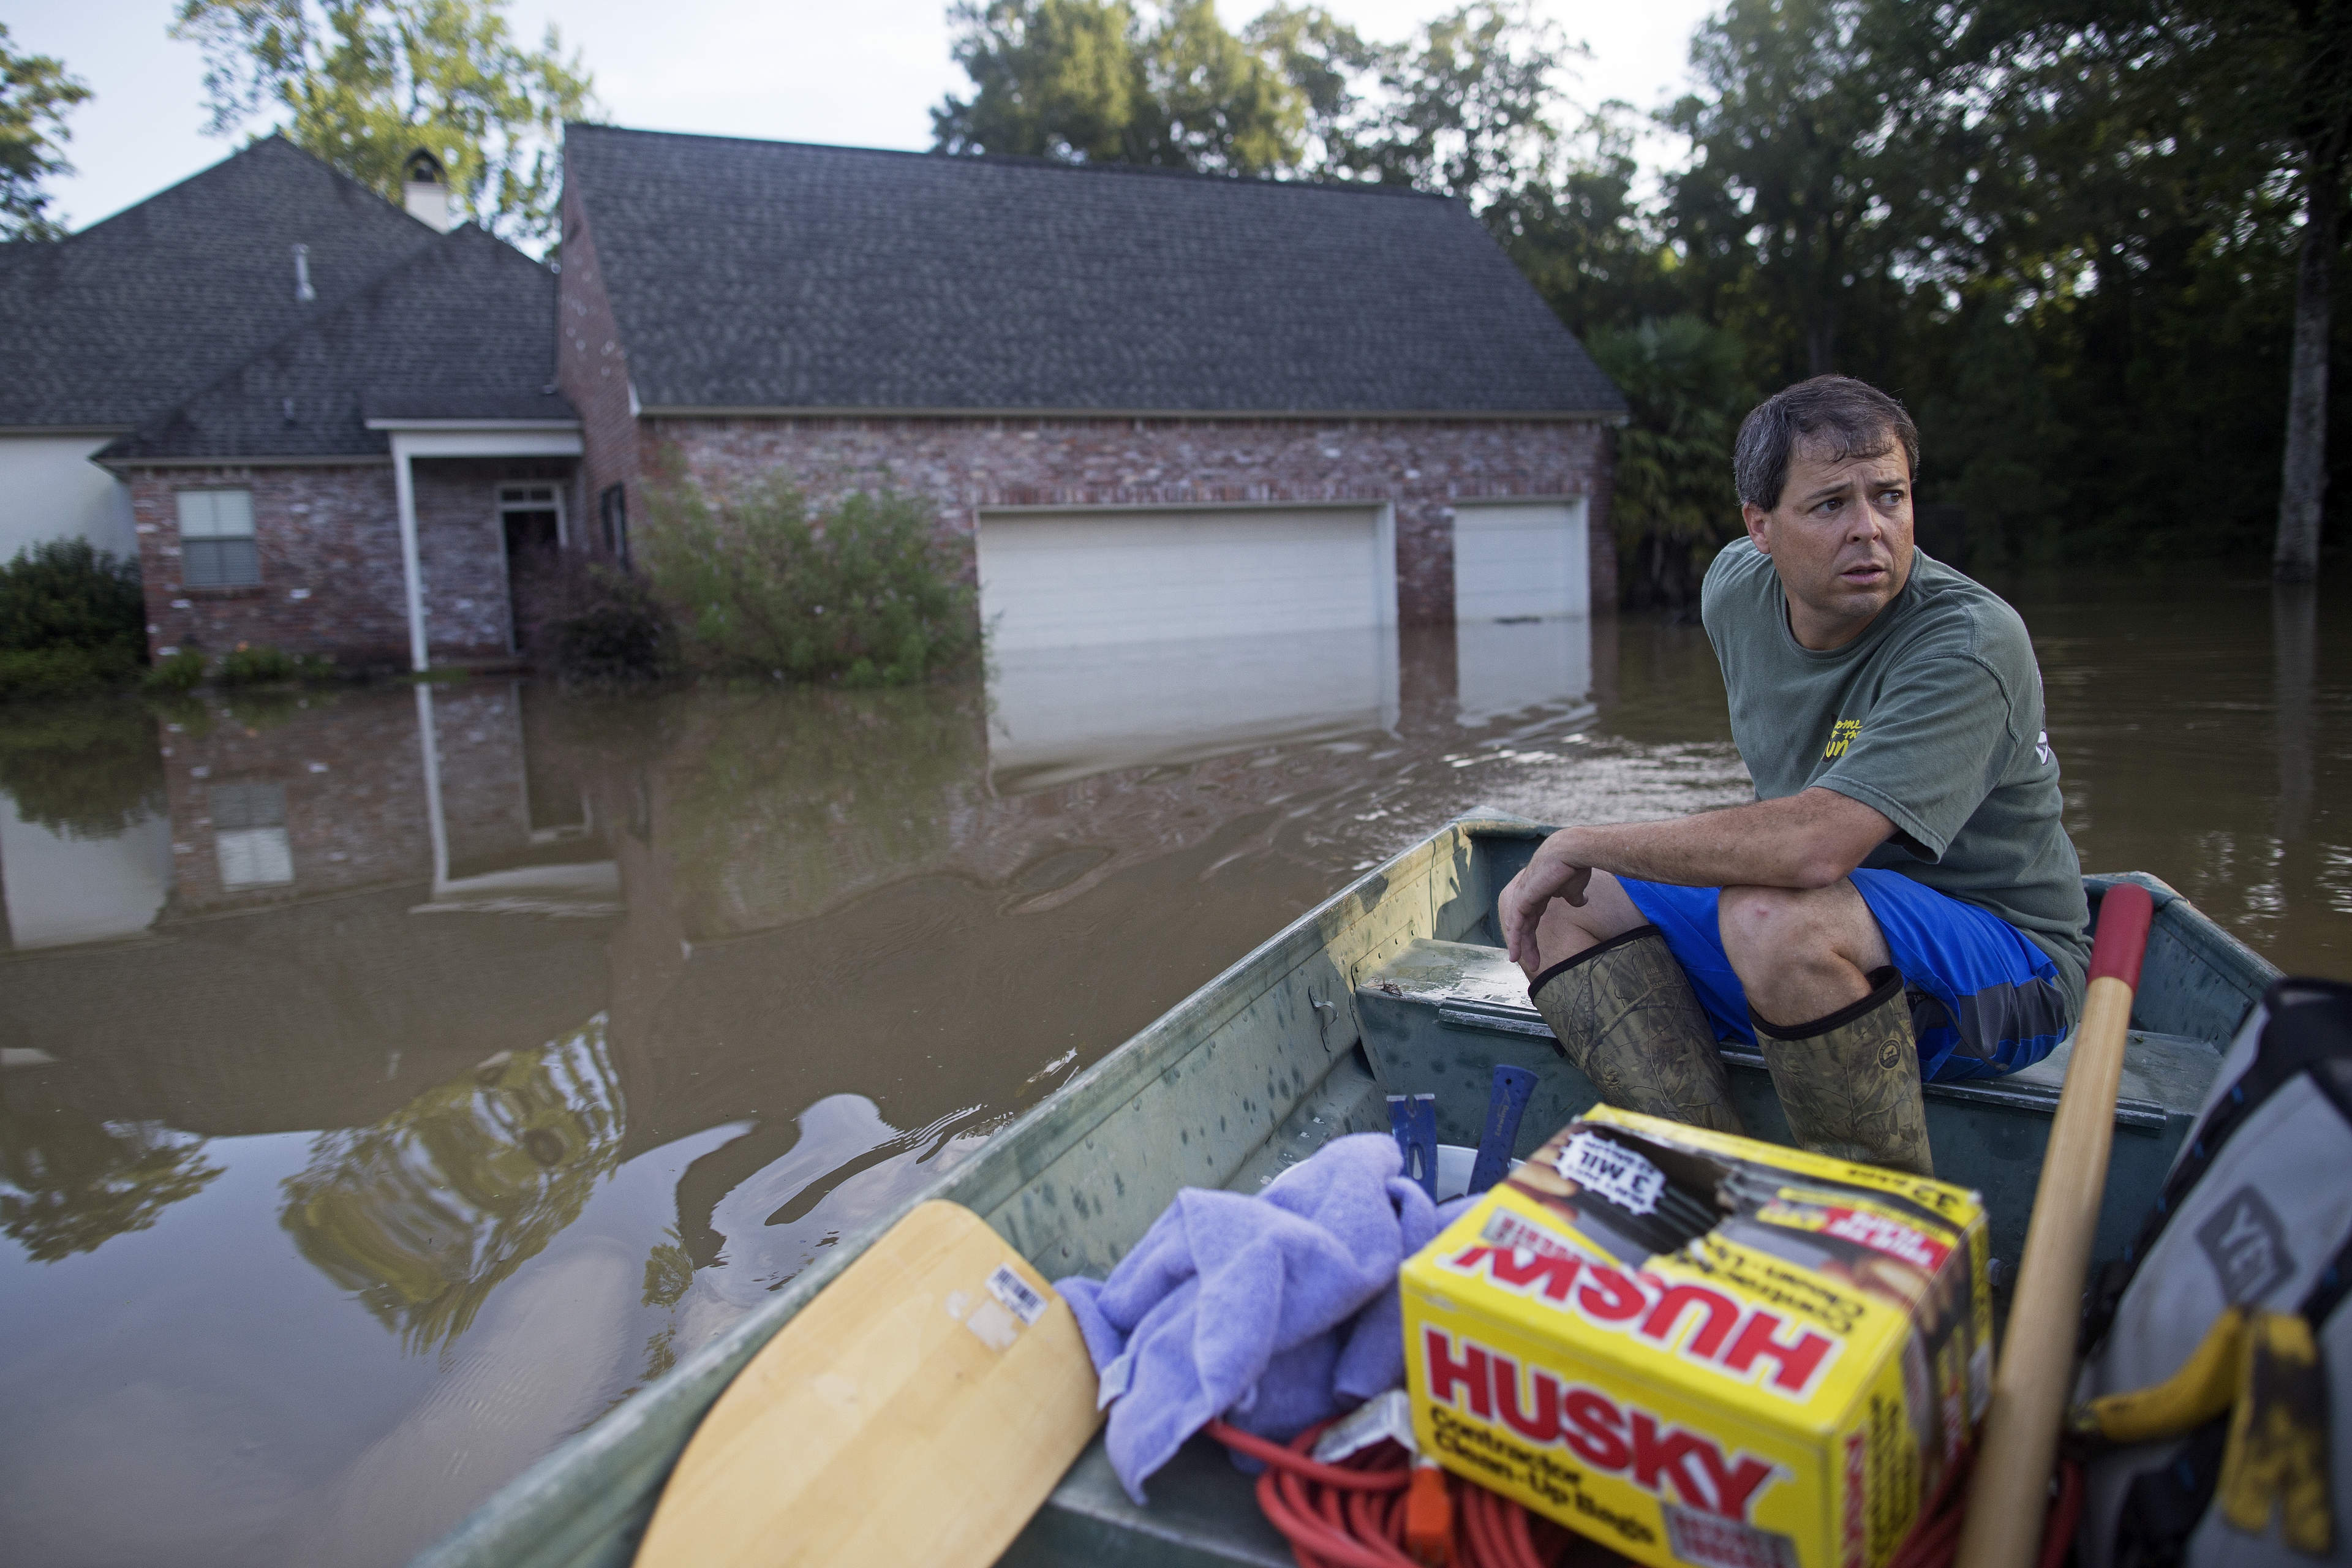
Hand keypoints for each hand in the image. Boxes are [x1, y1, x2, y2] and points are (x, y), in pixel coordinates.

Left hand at [1497, 831, 1594, 974]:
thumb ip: (1573, 897)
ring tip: (1525, 963)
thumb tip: (1580, 902)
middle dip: (1528, 944)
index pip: (1531, 917)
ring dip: (1521, 946)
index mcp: (1539, 892)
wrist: (1572, 852)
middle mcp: (1528, 894)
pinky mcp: (1522, 897)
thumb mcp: (1574, 888)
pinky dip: (1515, 938)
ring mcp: (1523, 895)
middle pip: (1524, 924)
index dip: (1533, 935)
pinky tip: (1516, 953)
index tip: (1537, 952)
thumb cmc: (1575, 866)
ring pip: (1518, 926)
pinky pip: (1516, 923)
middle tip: (1533, 964)